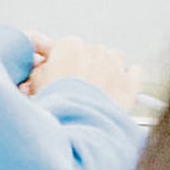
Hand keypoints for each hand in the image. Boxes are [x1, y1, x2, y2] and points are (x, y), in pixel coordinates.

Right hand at [25, 34, 140, 111]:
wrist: (79, 123)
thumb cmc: (56, 104)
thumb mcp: (36, 83)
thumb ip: (39, 70)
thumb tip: (41, 70)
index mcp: (70, 46)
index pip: (65, 49)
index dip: (60, 65)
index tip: (58, 75)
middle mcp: (94, 50)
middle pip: (89, 55)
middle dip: (84, 69)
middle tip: (75, 90)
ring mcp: (115, 64)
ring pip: (112, 61)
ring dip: (106, 72)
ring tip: (95, 93)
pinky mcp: (130, 80)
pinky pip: (133, 73)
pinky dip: (127, 79)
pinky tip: (117, 92)